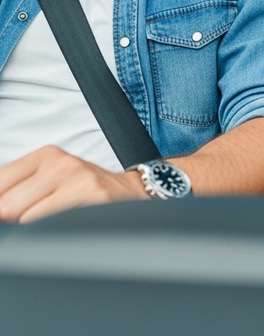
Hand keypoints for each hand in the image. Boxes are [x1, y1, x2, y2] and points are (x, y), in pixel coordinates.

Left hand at [0, 145, 147, 222]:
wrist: (128, 192)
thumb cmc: (84, 190)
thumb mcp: (51, 177)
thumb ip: (17, 189)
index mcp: (45, 155)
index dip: (1, 206)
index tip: (12, 212)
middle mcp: (60, 162)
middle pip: (5, 204)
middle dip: (13, 219)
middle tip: (37, 217)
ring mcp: (76, 178)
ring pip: (24, 218)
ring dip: (32, 228)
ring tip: (52, 220)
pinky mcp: (90, 196)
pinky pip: (50, 224)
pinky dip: (50, 231)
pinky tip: (64, 224)